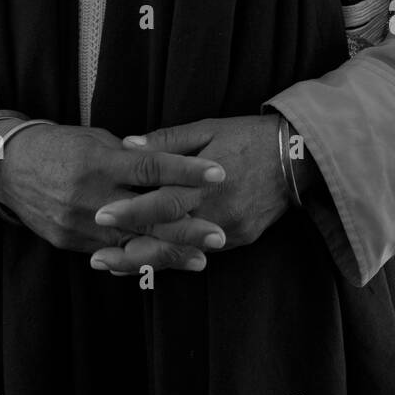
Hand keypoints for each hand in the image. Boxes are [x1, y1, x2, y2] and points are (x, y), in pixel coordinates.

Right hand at [0, 120, 227, 269]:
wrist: (8, 167)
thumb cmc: (59, 144)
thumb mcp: (95, 139)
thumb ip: (130, 156)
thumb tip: (166, 165)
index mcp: (99, 161)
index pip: (151, 167)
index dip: (186, 171)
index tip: (219, 173)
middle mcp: (90, 195)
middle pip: (146, 215)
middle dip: (186, 228)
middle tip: (219, 234)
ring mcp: (78, 223)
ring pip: (131, 243)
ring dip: (169, 253)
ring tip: (201, 259)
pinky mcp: (69, 242)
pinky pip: (110, 254)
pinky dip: (137, 259)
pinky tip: (162, 263)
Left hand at [88, 115, 290, 273]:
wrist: (297, 156)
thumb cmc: (247, 136)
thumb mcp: (207, 128)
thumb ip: (167, 140)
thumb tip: (128, 145)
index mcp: (205, 182)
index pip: (161, 202)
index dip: (130, 211)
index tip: (101, 216)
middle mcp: (217, 212)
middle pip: (168, 239)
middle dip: (131, 252)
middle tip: (96, 259)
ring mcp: (231, 230)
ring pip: (183, 253)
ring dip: (149, 262)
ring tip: (115, 266)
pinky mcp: (241, 240)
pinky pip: (203, 252)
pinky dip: (176, 257)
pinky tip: (151, 261)